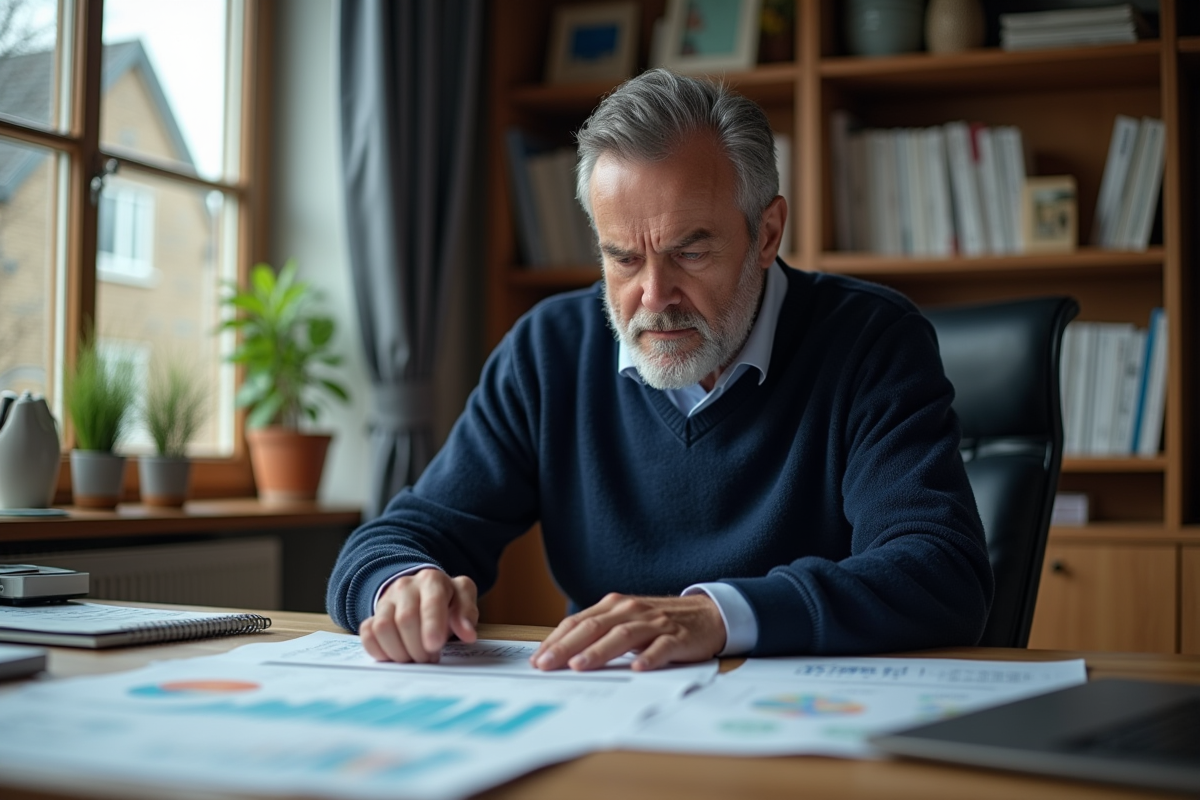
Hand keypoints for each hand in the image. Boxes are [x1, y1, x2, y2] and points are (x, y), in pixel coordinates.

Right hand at [359, 568, 478, 662]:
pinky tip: (396, 656)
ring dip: (400, 652)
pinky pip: (367, 635)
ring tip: (415, 658)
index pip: (431, 602)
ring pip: (383, 628)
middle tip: (430, 658)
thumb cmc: (445, 598)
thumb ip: (467, 614)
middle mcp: (405, 586)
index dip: (432, 625)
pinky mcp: (372, 616)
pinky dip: (379, 650)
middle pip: (405, 619)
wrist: (420, 590)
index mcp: (431, 580)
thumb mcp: (463, 598)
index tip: (434, 646)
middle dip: (418, 646)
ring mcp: (385, 601)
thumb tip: (468, 634)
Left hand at [530, 593, 725, 671]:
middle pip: (594, 627)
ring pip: (622, 635)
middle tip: (546, 664)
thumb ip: (599, 632)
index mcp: (614, 606)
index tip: (537, 658)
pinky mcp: (677, 637)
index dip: (556, 640)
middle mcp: (631, 610)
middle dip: (567, 647)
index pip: (579, 622)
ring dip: (599, 651)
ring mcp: (655, 623)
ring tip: (580, 665)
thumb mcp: (626, 621)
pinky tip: (636, 667)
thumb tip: (563, 654)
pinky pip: (661, 647)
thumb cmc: (659, 622)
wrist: (707, 614)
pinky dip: (648, 656)